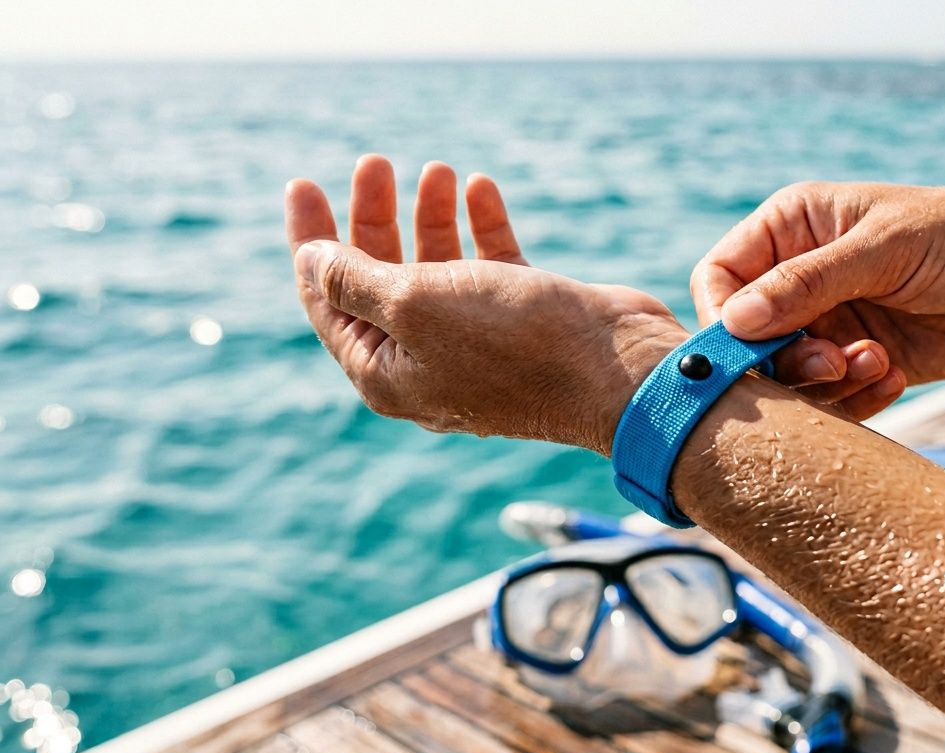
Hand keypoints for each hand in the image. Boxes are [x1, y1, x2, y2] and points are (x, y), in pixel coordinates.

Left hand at [285, 155, 685, 453]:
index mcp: (387, 372)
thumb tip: (309, 261)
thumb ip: (353, 282)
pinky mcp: (525, 318)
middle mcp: (428, 360)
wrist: (616, 370)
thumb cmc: (513, 343)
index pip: (328, 302)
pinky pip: (490, 266)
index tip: (304, 182)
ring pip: (438, 268)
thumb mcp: (414, 305)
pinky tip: (481, 188)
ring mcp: (479, 341)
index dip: (311, 241)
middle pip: (381, 279)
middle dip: (373, 218)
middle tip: (374, 164)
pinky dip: (481, 226)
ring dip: (430, 216)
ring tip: (437, 170)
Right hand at [691, 182, 944, 416]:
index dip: (720, 317)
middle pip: (746, 338)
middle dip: (783, 358)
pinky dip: (855, 398)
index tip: (745, 349)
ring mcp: (828, 323)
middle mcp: (799, 277)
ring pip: (786, 376)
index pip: (720, 277)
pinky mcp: (857, 364)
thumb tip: (732, 320)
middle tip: (830, 363)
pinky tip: (892, 373)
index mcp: (791, 228)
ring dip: (826, 381)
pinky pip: (829, 400)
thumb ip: (807, 283)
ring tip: (875, 361)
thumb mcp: (883, 250)